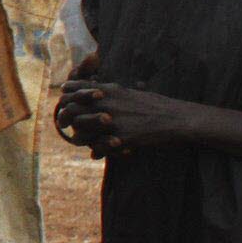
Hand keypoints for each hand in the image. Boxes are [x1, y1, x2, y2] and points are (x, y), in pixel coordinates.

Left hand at [53, 81, 194, 157]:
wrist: (177, 119)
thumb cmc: (156, 105)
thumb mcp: (131, 92)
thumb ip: (112, 92)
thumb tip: (99, 90)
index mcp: (109, 90)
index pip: (75, 88)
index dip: (66, 94)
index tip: (64, 100)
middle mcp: (107, 103)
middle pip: (71, 108)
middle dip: (65, 117)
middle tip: (64, 125)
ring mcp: (113, 121)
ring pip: (80, 130)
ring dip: (79, 137)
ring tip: (80, 141)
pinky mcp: (122, 138)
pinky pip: (98, 147)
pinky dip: (96, 151)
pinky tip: (97, 154)